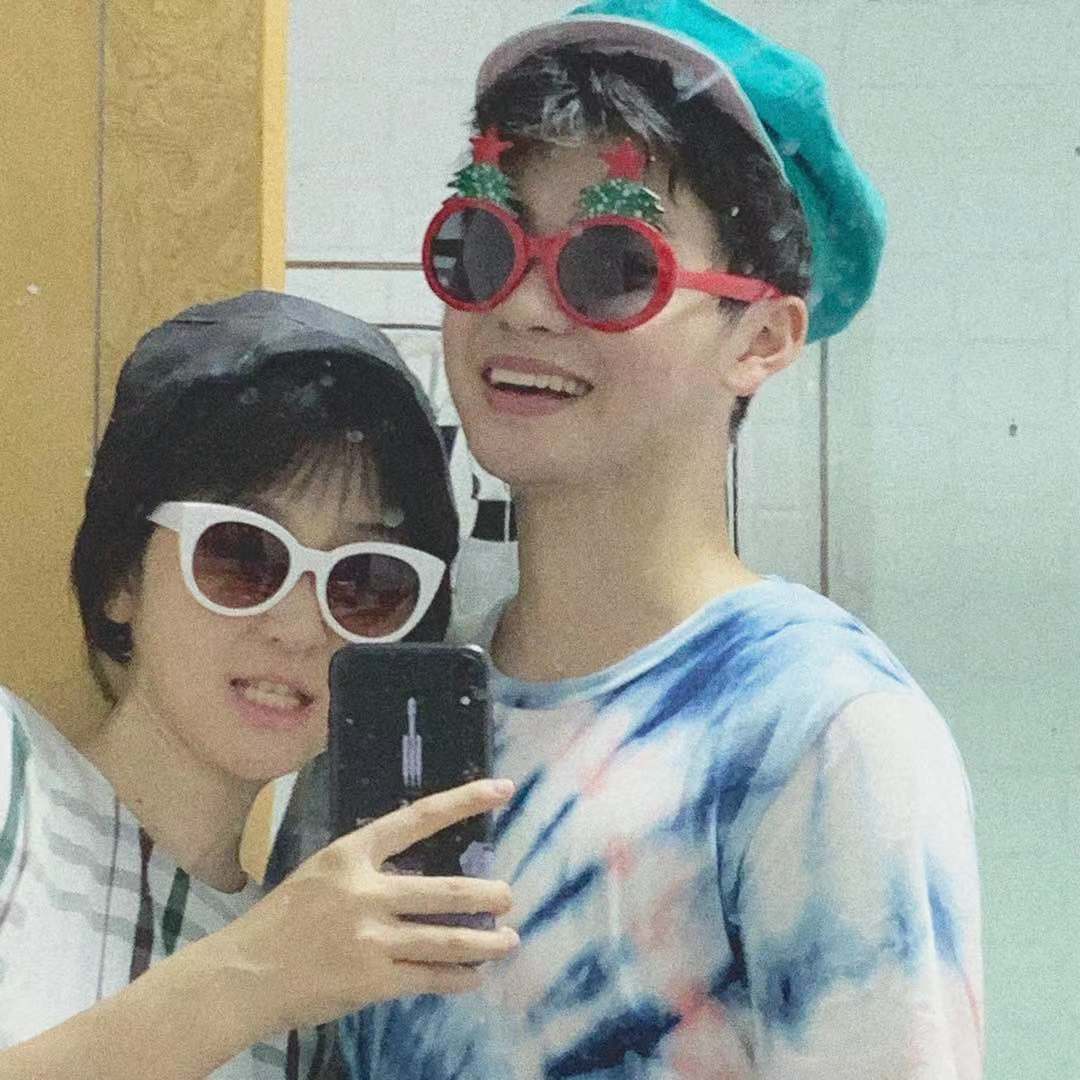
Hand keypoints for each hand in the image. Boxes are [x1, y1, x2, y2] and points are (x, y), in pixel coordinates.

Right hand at [219, 779, 517, 1031]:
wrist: (242, 975)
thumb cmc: (281, 921)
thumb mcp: (320, 875)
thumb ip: (365, 870)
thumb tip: (418, 879)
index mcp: (351, 855)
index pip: (418, 818)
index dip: (464, 802)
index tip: (502, 788)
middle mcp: (365, 892)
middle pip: (446, 891)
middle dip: (487, 895)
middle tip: (509, 897)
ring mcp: (370, 938)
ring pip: (447, 939)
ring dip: (486, 941)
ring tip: (509, 940)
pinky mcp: (372, 981)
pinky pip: (429, 977)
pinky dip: (459, 978)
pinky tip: (474, 977)